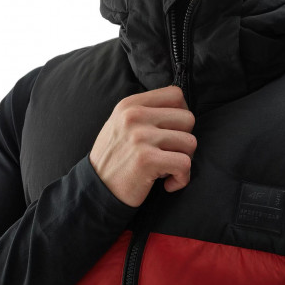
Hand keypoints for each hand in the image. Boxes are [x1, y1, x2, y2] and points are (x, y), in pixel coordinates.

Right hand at [89, 85, 196, 207]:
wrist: (95, 189)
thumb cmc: (114, 158)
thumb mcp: (121, 124)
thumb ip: (146, 112)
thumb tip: (181, 106)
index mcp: (130, 105)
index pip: (175, 94)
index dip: (182, 113)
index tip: (174, 131)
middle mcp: (134, 116)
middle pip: (188, 119)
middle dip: (184, 140)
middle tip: (169, 155)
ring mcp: (140, 137)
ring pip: (190, 142)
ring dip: (183, 160)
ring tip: (165, 169)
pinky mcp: (147, 160)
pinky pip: (185, 164)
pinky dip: (182, 178)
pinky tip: (168, 184)